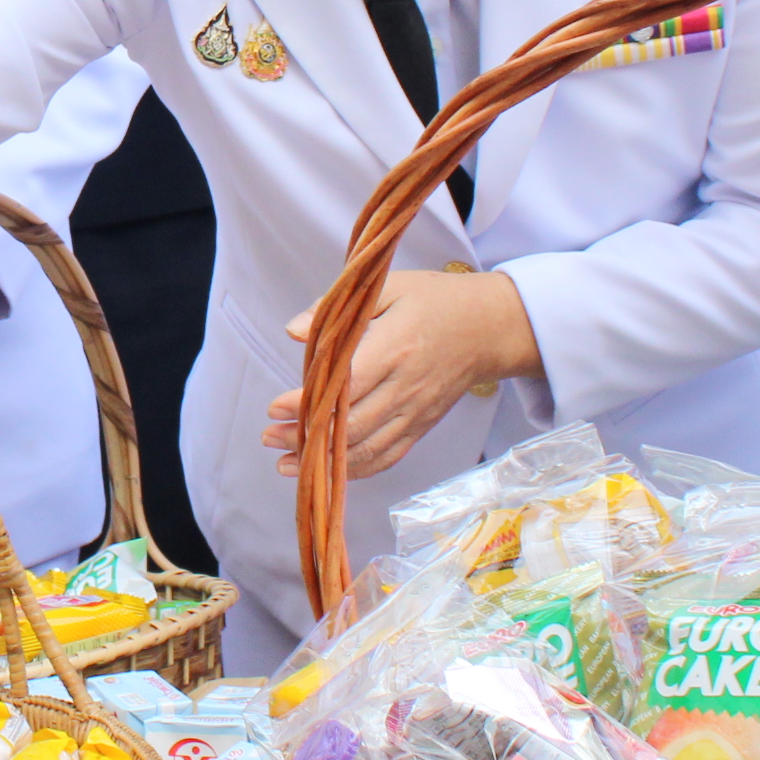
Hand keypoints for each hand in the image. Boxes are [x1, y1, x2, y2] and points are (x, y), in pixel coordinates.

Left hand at [269, 268, 543, 478]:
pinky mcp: (421, 426)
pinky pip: (388, 456)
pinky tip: (328, 473)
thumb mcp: (391, 286)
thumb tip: (294, 330)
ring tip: (285, 463)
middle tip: (269, 436)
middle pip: (352, 425)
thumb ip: (340, 308)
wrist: (490, 328)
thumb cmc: (436, 300)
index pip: (347, 384)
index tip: (275, 407)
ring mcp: (415, 412)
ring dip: (325, 461)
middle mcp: (405, 387)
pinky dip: (356, 470)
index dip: (309, 402)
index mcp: (396, 347)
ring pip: (367, 449)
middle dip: (307, 437)